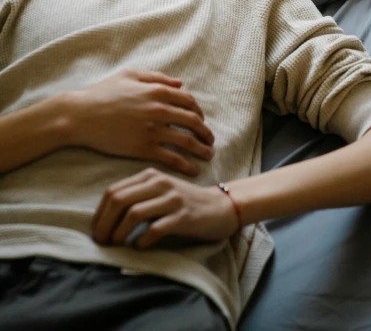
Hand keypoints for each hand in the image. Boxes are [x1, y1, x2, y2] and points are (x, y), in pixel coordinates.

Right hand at [66, 68, 214, 175]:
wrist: (80, 115)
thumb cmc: (103, 93)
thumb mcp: (130, 75)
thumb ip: (157, 78)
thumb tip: (180, 83)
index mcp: (157, 90)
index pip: (189, 101)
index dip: (198, 111)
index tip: (201, 121)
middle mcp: (159, 109)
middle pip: (193, 121)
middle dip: (206, 132)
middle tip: (210, 141)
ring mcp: (152, 130)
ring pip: (187, 141)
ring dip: (202, 149)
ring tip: (209, 156)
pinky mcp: (143, 148)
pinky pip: (172, 158)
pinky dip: (186, 165)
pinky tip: (193, 170)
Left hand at [91, 167, 238, 247]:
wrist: (221, 206)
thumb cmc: (184, 202)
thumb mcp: (160, 192)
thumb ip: (138, 196)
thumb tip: (105, 219)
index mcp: (150, 176)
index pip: (113, 191)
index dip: (99, 214)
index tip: (97, 232)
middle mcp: (159, 183)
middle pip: (119, 201)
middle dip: (104, 224)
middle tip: (102, 243)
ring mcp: (172, 198)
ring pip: (134, 213)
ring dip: (120, 233)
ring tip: (117, 245)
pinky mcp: (183, 216)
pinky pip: (155, 228)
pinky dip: (142, 240)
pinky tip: (140, 246)